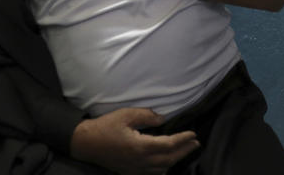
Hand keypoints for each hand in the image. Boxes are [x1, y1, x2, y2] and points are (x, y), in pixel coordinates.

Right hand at [70, 107, 200, 174]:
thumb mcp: (126, 114)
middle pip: (169, 159)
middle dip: (184, 151)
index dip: (183, 139)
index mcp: (140, 146)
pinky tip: (167, 163)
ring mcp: (135, 169)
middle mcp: (140, 161)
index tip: (193, 134)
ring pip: (162, 169)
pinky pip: (152, 174)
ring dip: (176, 160)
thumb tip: (163, 119)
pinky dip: (163, 168)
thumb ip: (146, 116)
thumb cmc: (106, 126)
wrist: (86, 143)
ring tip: (185, 150)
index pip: (168, 145)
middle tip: (196, 143)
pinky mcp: (130, 172)